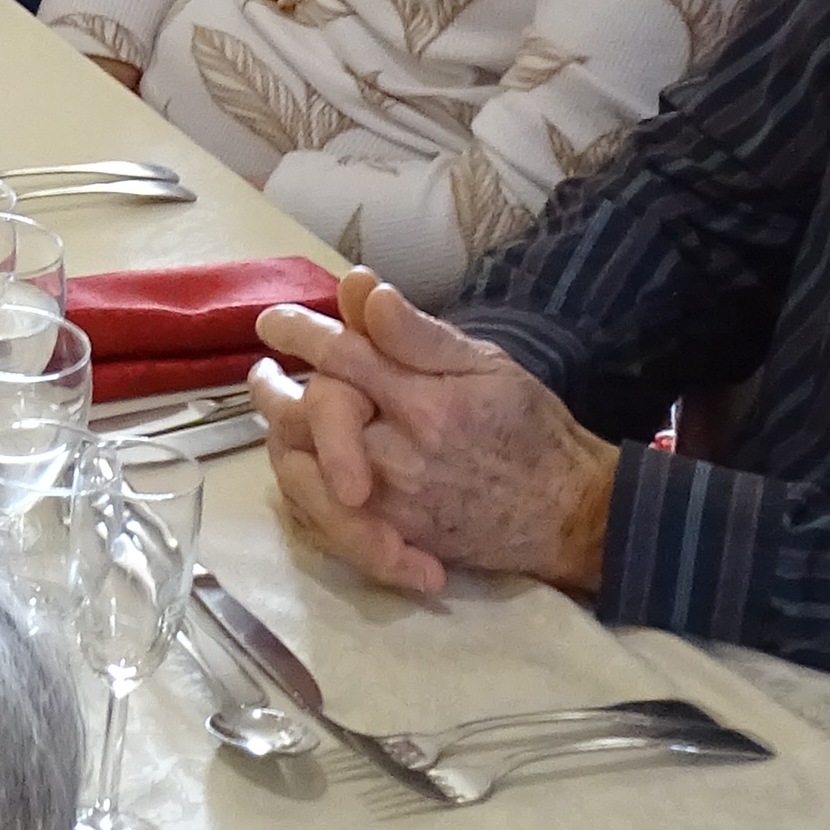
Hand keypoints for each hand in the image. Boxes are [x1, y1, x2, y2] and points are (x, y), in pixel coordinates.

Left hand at [253, 269, 616, 595]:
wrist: (566, 513)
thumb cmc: (530, 429)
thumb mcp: (488, 365)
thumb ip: (419, 334)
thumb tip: (364, 291)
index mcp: (424, 402)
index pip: (340, 356)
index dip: (299, 331)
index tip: (274, 321)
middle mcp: (397, 455)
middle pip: (306, 416)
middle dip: (273, 390)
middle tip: (263, 372)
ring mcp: (388, 503)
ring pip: (301, 468)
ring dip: (277, 436)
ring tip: (273, 411)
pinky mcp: (389, 538)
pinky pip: (320, 516)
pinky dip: (299, 485)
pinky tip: (298, 459)